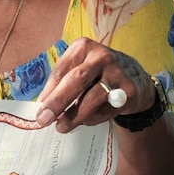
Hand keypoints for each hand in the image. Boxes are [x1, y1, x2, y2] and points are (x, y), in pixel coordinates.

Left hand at [35, 38, 154, 132]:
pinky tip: (87, 119)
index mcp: (83, 47)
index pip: (62, 70)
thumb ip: (61, 83)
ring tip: (62, 127)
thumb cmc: (98, 74)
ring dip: (74, 116)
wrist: (134, 78)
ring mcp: (117, 73)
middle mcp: (101, 56)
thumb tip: (43, 106)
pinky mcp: (128, 91)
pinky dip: (92, 118)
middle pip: (76, 80)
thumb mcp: (79, 69)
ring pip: (91, 98)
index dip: (49, 92)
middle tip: (44, 119)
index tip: (39, 109)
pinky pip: (105, 110)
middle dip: (57, 102)